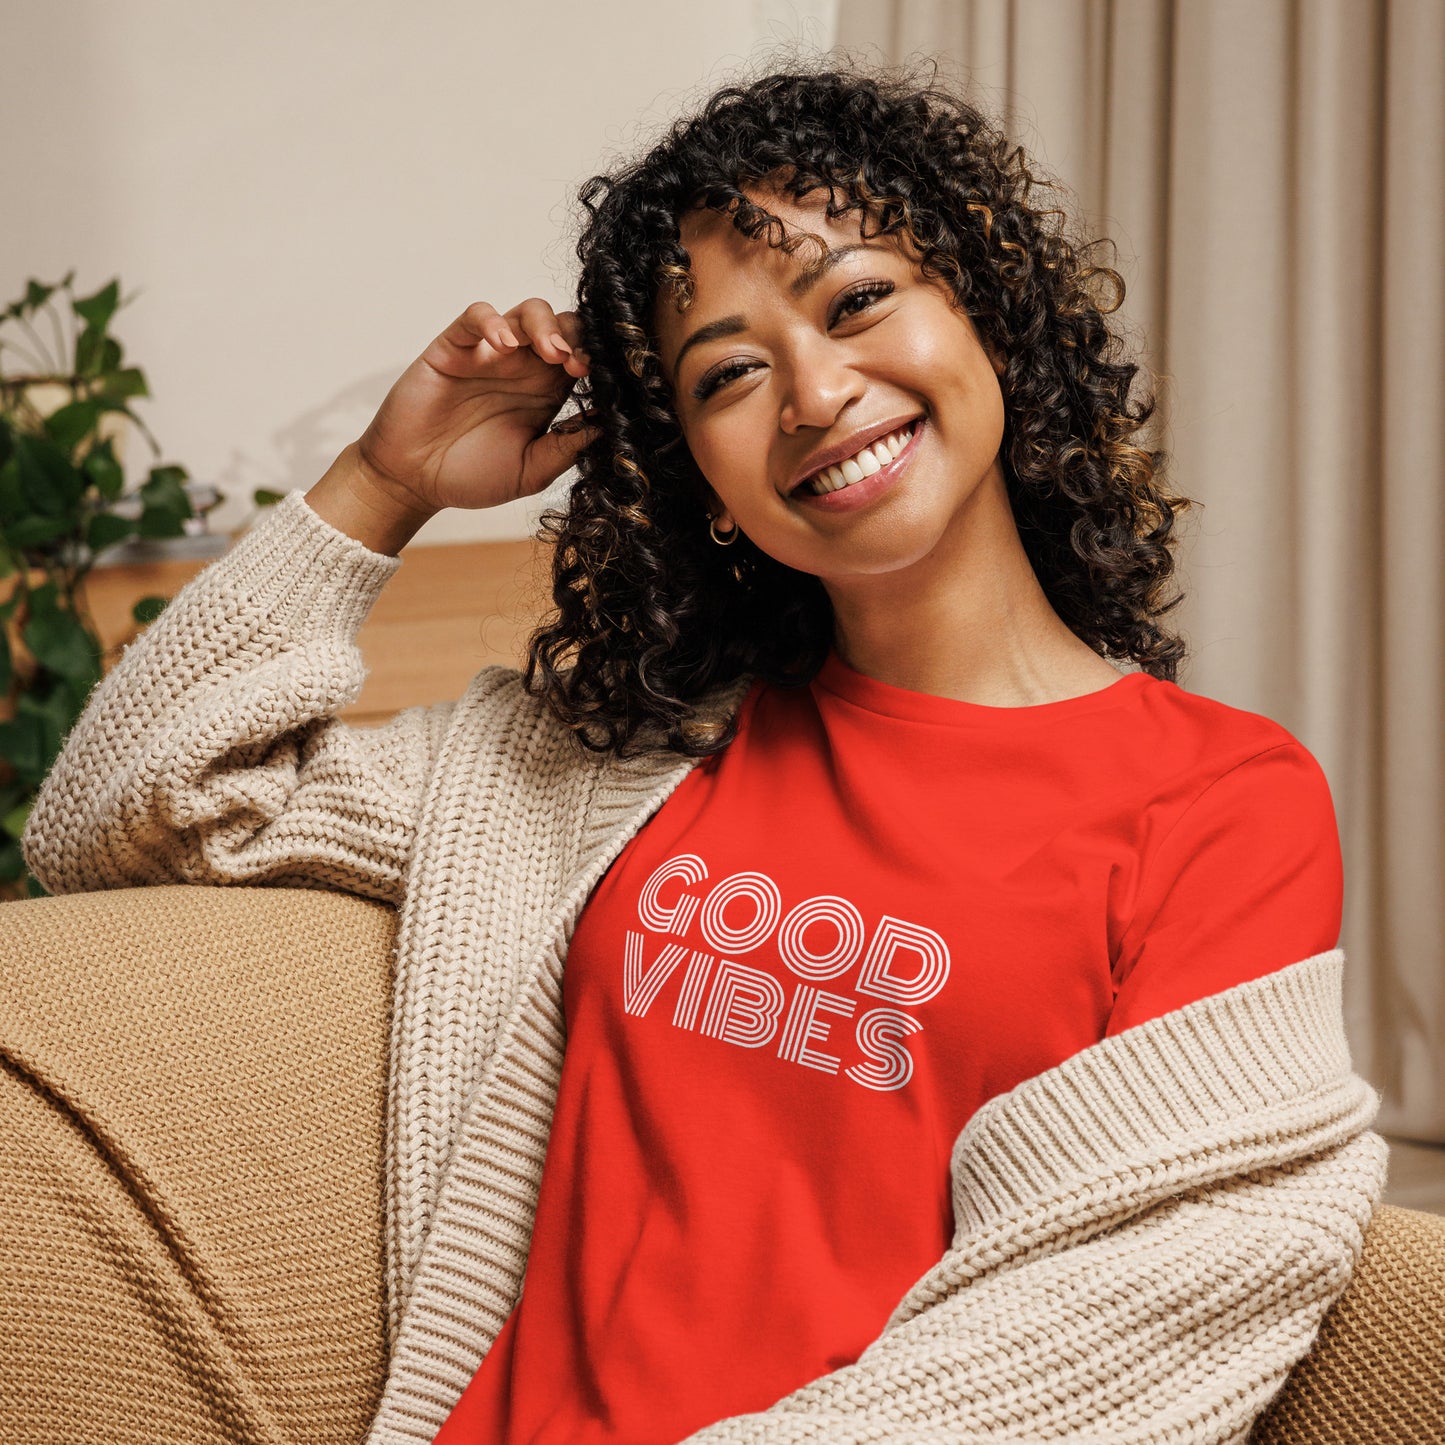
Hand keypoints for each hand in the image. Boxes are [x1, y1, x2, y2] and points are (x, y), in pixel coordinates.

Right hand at [353, 299, 597, 513]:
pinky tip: (502, 344)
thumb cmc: (471, 476)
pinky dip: (492, 321)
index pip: (583, 358)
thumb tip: (607, 426)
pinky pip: (475, 316)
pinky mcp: (454, 347)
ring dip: (545, 325)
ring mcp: (489, 354)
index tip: (602, 380)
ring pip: (527, 312)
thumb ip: (566, 449)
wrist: (415, 481)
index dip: (596, 361)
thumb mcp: (530, 471)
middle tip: (578, 364)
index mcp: (547, 393)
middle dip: (578, 337)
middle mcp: (523, 368)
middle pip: (563, 326)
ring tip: (551, 352)